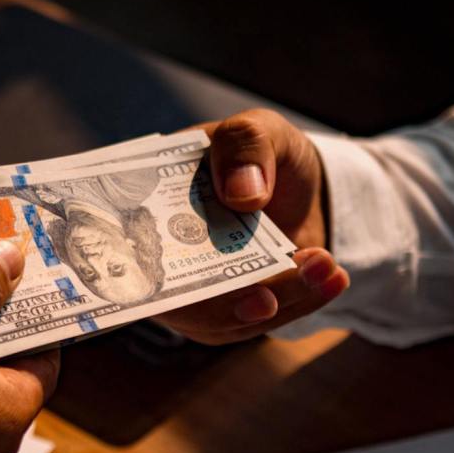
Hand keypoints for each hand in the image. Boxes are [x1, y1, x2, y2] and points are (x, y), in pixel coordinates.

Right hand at [156, 108, 349, 344]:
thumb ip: (246, 145)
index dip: (140, 270)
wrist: (303, 189)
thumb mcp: (260, 131)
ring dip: (277, 301)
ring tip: (325, 268)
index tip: (172, 275)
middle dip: (224, 303)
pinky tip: (332, 277)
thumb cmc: (265, 155)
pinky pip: (256, 321)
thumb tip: (240, 195)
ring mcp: (194, 290)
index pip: (122, 244)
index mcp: (147, 206)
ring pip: (222, 319)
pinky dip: (298, 304)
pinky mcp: (230, 311)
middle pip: (174, 299)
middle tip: (268, 297)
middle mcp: (160, 256)